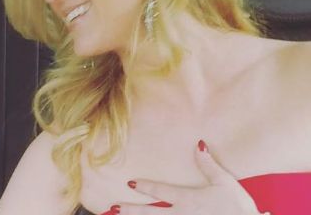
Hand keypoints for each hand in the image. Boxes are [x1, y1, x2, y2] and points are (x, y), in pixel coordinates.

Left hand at [113, 140, 264, 214]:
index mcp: (187, 199)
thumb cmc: (237, 207)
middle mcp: (181, 214)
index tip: (130, 183)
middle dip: (131, 210)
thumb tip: (198, 144)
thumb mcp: (225, 182)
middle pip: (150, 213)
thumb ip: (208, 165)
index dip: (145, 187)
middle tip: (114, 208)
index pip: (160, 191)